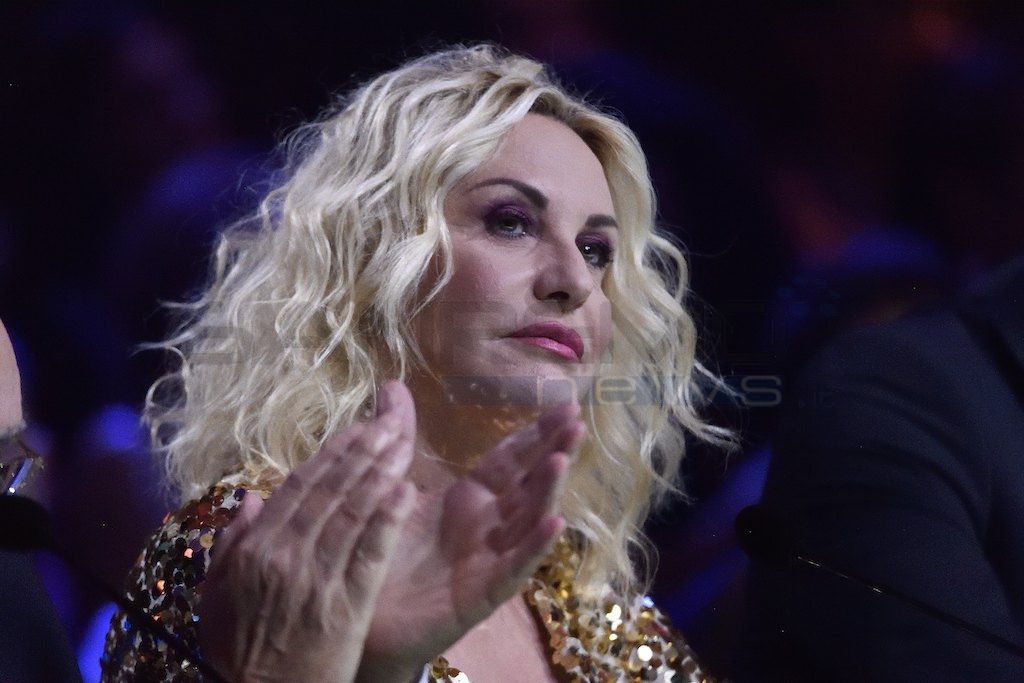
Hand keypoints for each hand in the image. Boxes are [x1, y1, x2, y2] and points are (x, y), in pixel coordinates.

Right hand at [197, 381, 416, 681]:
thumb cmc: (238, 650)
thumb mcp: (217, 595)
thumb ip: (231, 544)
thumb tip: (251, 498)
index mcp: (255, 548)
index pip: (299, 487)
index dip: (331, 455)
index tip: (355, 428)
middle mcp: (286, 555)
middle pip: (331, 492)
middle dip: (362, 453)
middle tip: (389, 424)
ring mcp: (317, 579)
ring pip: (353, 513)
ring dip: (379, 473)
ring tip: (401, 443)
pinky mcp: (347, 606)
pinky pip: (371, 555)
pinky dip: (388, 521)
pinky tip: (406, 492)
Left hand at [356, 385, 584, 681]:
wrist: (362, 615)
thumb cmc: (383, 552)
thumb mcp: (390, 489)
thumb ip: (398, 439)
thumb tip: (391, 384)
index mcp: (469, 499)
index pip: (509, 459)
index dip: (535, 433)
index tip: (566, 404)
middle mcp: (488, 526)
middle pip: (528, 483)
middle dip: (553, 452)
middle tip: (576, 421)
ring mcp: (489, 560)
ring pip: (527, 521)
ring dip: (546, 491)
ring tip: (560, 461)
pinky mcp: (482, 594)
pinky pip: (514, 567)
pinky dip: (535, 545)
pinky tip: (555, 523)